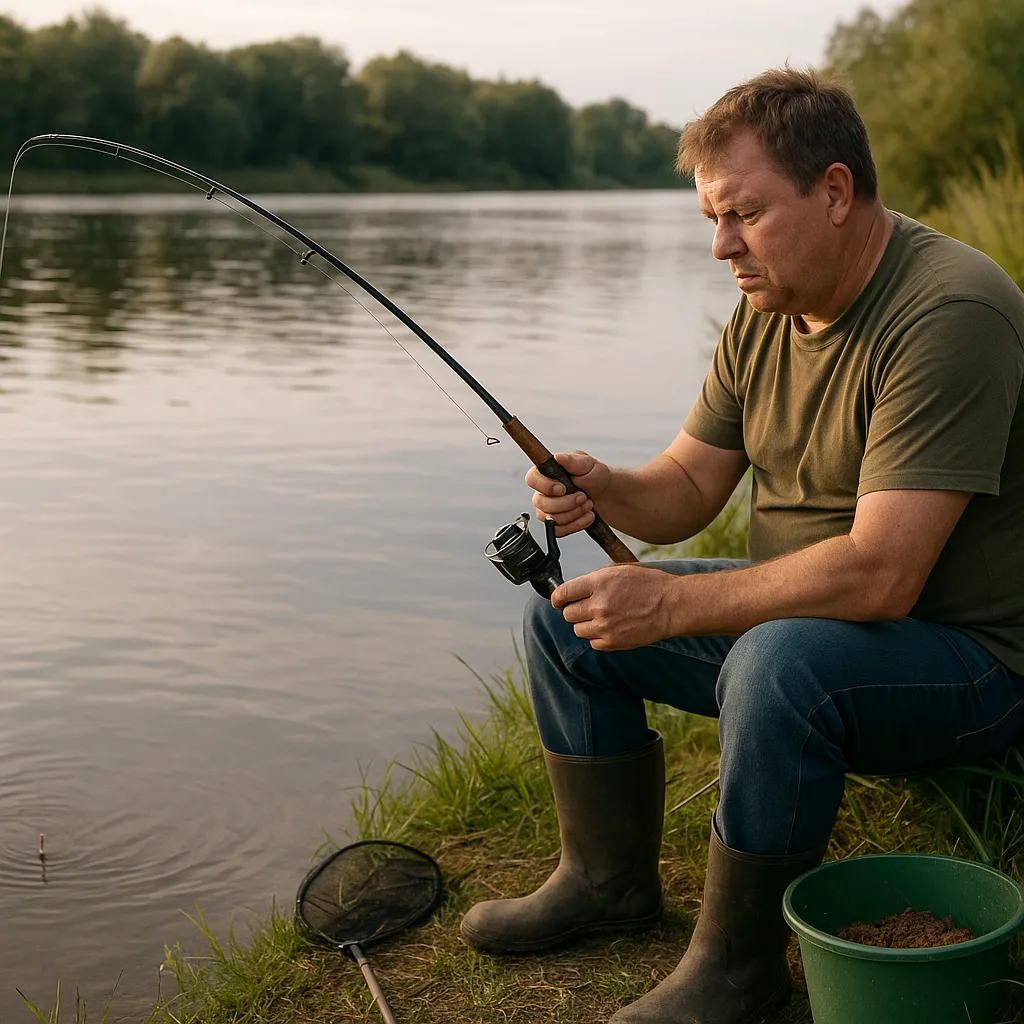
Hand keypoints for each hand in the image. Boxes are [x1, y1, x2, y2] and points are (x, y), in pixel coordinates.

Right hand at [525, 451, 611, 537]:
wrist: (606, 494)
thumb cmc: (594, 476)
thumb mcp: (588, 464)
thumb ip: (572, 460)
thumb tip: (558, 456)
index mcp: (546, 473)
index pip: (532, 479)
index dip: (545, 486)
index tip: (563, 488)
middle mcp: (542, 492)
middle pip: (541, 503)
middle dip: (567, 503)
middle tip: (583, 496)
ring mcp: (547, 510)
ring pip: (551, 519)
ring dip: (574, 513)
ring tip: (588, 504)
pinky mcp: (555, 524)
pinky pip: (558, 531)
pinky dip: (576, 525)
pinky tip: (587, 515)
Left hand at [552, 564, 679, 650]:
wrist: (672, 605)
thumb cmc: (649, 584)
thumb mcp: (619, 570)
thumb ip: (594, 580)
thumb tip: (575, 589)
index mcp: (598, 583)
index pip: (563, 593)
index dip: (557, 598)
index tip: (558, 601)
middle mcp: (599, 604)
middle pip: (568, 613)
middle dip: (574, 610)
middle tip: (587, 608)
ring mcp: (605, 625)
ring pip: (578, 629)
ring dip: (585, 624)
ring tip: (603, 617)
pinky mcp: (613, 642)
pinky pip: (592, 642)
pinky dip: (598, 637)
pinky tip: (611, 628)